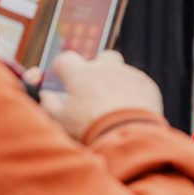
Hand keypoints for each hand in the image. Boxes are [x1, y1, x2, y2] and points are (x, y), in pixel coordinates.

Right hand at [39, 51, 162, 139]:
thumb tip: (46, 95)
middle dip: (99, 69)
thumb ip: (49, 103)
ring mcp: (129, 74)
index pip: (66, 59)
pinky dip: (134, 93)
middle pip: (102, 58)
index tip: (64, 77)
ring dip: (118, 83)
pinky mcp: (147, 84)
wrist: (128, 136)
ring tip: (115, 106)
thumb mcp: (61, 119)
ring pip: (122, 72)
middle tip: (96, 89)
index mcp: (80, 73)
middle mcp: (105, 68)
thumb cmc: (90, 127)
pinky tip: (131, 110)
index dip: (63, 68)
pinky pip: (139, 84)